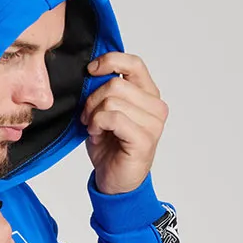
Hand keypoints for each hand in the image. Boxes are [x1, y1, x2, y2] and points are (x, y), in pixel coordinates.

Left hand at [79, 52, 168, 194]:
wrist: (114, 182)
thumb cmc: (111, 148)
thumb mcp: (105, 113)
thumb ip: (105, 92)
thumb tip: (92, 72)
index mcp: (148, 95)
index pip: (134, 63)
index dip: (109, 61)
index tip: (91, 71)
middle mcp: (156, 106)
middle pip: (116, 84)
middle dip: (92, 100)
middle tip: (87, 117)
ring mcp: (153, 123)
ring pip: (112, 101)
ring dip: (93, 115)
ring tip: (94, 129)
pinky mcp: (144, 138)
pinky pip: (113, 118)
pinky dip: (97, 125)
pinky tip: (96, 135)